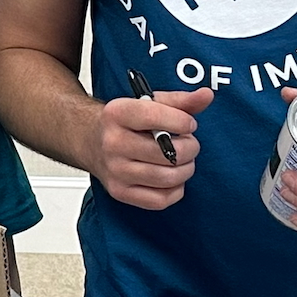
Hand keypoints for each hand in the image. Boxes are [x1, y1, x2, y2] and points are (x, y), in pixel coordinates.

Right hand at [96, 85, 212, 209]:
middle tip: (188, 143)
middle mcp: (113, 143)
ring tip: (182, 160)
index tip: (188, 123)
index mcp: (117, 114)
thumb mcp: (148, 103)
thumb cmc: (124, 122)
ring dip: (185, 169)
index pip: (157, 117)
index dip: (183, 121)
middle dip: (189, 147)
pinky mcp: (120, 192)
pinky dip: (175, 189)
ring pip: (168, 177)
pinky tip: (171, 176)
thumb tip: (206, 96)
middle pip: (168, 152)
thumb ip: (180, 100)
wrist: (90, 140)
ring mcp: (115, 170)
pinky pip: (160, 200)